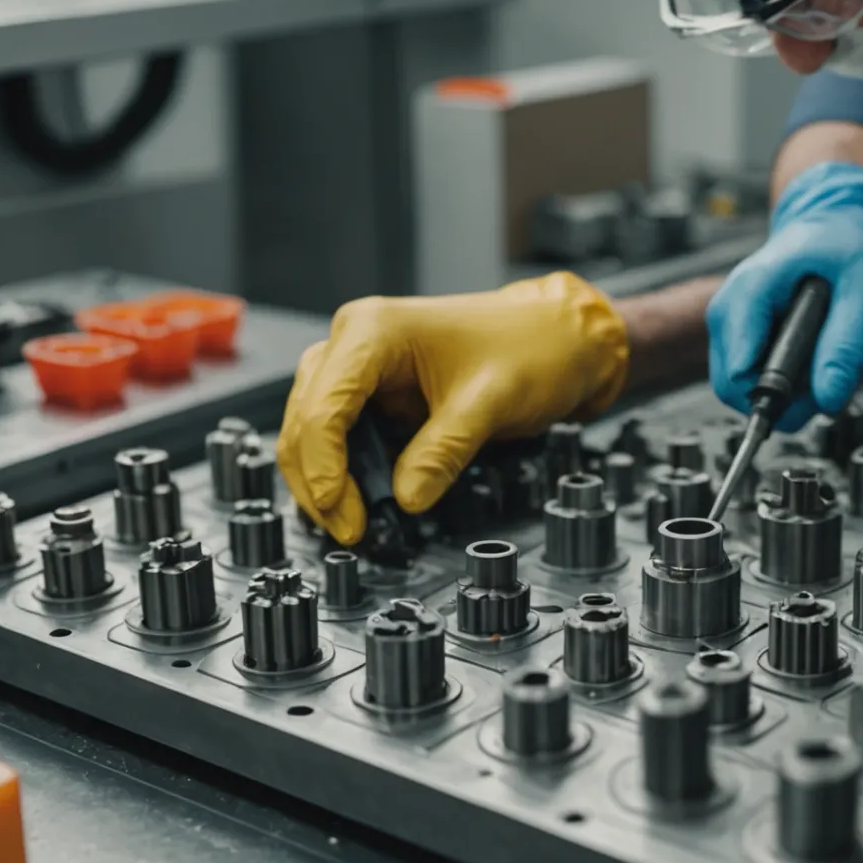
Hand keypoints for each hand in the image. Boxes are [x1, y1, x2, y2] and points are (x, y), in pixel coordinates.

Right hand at [279, 272, 627, 543]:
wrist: (557, 340)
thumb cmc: (531, 350)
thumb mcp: (492, 403)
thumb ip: (444, 450)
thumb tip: (406, 500)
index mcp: (373, 330)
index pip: (324, 406)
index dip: (324, 467)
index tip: (345, 514)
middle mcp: (354, 343)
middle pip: (305, 421)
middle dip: (319, 482)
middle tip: (351, 531)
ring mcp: (358, 368)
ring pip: (311, 431)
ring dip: (323, 482)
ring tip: (353, 525)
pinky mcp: (372, 393)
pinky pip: (338, 437)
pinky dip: (342, 473)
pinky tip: (359, 505)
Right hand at [707, 161, 862, 430]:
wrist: (845, 223)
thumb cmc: (853, 243)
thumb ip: (847, 345)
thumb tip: (828, 398)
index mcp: (751, 290)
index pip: (738, 373)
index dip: (781, 395)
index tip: (817, 386)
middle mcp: (730, 309)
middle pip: (736, 387)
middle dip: (788, 396)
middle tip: (829, 370)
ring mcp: (733, 324)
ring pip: (748, 388)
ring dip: (792, 388)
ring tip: (825, 352)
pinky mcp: (742, 336)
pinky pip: (757, 377)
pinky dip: (790, 379)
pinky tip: (814, 351)